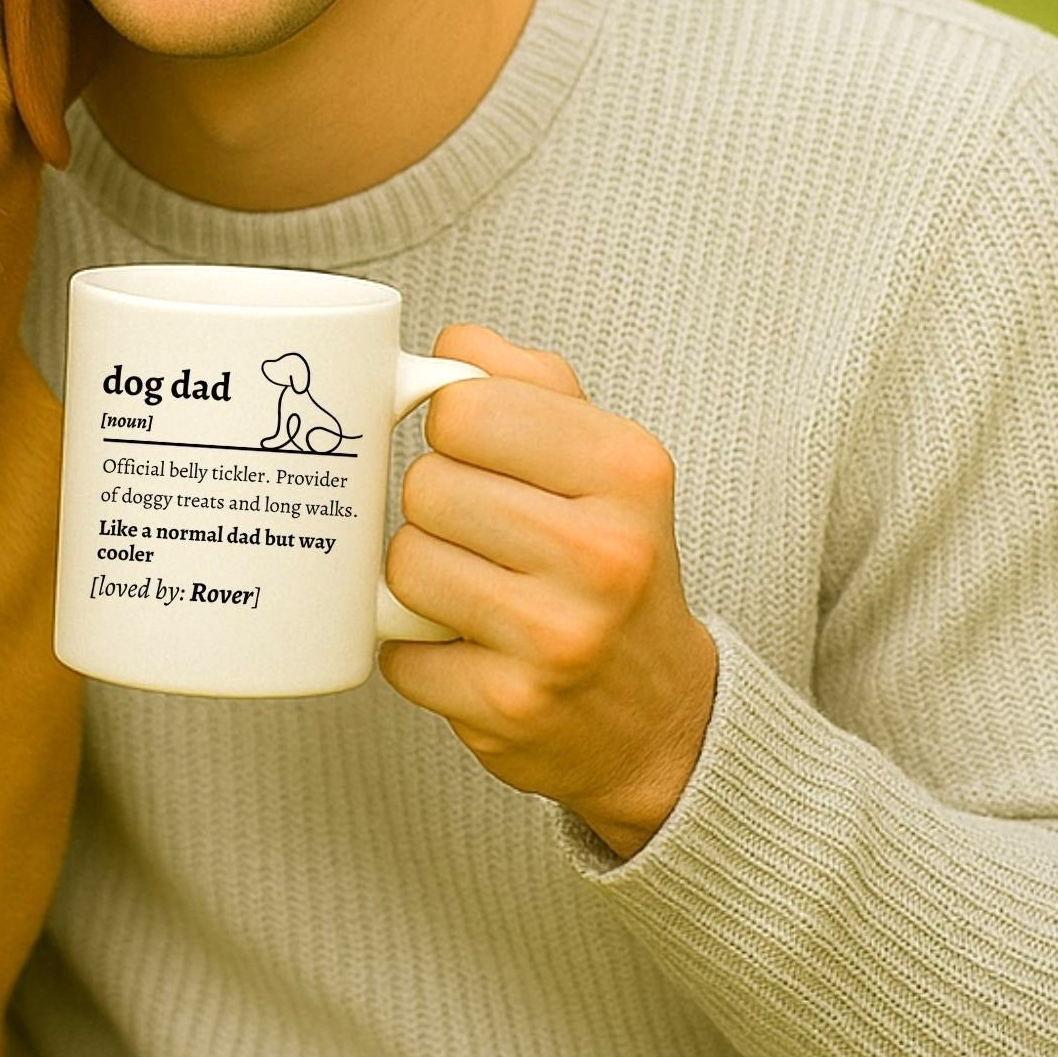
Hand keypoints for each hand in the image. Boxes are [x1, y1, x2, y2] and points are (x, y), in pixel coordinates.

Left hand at [378, 325, 718, 859]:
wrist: (658, 714)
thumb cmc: (610, 560)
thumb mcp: (602, 457)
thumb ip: (525, 381)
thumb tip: (450, 342)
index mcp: (626, 468)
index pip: (464, 406)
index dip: (451, 427)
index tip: (478, 454)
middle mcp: (604, 552)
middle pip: (426, 486)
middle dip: (435, 506)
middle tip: (478, 531)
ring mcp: (558, 637)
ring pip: (404, 564)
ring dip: (419, 576)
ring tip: (470, 586)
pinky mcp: (511, 708)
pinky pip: (399, 654)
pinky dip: (415, 652)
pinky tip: (466, 648)